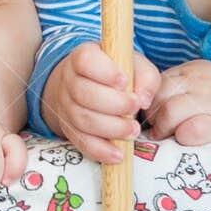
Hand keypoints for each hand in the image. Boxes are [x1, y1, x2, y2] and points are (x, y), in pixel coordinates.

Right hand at [39, 42, 160, 164]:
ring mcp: (66, 106)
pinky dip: (100, 150)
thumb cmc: (117, 73)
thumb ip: (145, 76)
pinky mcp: (69, 128)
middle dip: (113, 104)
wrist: (88, 85)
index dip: (104, 72)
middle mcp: (69, 80)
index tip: (124, 81)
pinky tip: (118, 154)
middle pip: (83, 93)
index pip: (85, 60)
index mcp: (83, 57)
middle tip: (135, 109)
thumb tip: (143, 99)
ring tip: (133, 131)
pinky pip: (80, 142)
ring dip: (110, 128)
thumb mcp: (134, 66)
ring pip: (82, 119)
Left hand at [145, 61, 210, 143]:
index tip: (147, 115)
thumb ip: (176, 89)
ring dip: (162, 130)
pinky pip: (189, 132)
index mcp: (188, 71)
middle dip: (150, 117)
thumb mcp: (201, 82)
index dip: (145, 102)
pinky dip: (183, 138)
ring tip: (168, 137)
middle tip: (155, 130)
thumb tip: (142, 107)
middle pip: (155, 97)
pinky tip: (187, 141)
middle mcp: (196, 82)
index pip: (151, 82)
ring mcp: (209, 102)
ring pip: (167, 113)